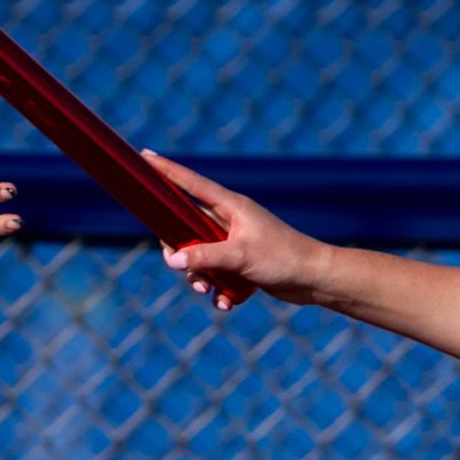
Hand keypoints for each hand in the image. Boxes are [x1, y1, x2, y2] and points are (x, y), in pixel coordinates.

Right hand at [147, 153, 338, 310]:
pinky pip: (217, 275)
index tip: (144, 156)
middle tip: (180, 267)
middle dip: (180, 252)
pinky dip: (218, 290)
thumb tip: (171, 258)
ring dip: (199, 277)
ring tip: (209, 291)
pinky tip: (227, 303)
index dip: (166, 170)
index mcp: (230, 206)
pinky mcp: (241, 264)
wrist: (314, 279)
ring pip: (199, 256)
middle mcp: (229, 220)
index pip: (190, 182)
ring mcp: (234, 242)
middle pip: (185, 228)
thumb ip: (203, 255)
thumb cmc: (283, 258)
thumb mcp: (239, 256)